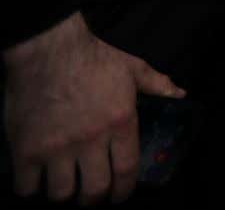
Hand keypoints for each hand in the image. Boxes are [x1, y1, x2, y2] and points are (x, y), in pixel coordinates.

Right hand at [5, 13, 183, 203]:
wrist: (47, 49)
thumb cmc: (91, 57)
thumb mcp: (132, 67)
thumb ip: (157, 84)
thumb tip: (180, 93)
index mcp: (120, 122)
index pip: (127, 170)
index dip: (124, 191)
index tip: (119, 196)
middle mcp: (90, 140)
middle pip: (94, 189)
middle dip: (94, 199)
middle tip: (90, 195)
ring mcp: (57, 147)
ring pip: (61, 193)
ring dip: (63, 193)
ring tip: (64, 185)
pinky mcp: (26, 149)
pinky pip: (26, 186)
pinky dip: (30, 188)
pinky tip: (35, 180)